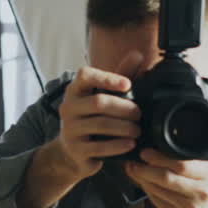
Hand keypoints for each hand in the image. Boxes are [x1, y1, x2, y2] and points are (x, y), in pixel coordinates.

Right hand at [52, 52, 143, 180]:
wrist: (71, 152)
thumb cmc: (91, 118)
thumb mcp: (104, 95)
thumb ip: (120, 75)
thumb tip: (137, 55)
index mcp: (75, 90)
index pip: (85, 75)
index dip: (107, 78)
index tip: (128, 85)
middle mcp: (68, 107)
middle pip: (98, 102)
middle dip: (124, 108)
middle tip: (139, 113)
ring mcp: (69, 129)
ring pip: (101, 124)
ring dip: (124, 127)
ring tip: (137, 130)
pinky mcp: (75, 149)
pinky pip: (99, 147)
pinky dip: (118, 145)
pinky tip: (130, 143)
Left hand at [124, 112, 207, 207]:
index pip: (182, 165)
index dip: (160, 158)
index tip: (147, 151)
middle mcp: (200, 192)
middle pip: (166, 177)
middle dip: (146, 167)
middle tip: (133, 158)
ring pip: (159, 190)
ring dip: (142, 179)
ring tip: (131, 168)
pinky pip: (158, 203)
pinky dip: (147, 192)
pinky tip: (141, 183)